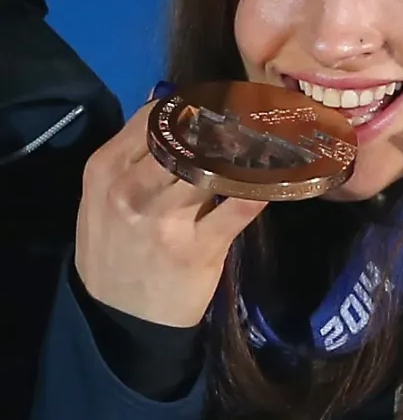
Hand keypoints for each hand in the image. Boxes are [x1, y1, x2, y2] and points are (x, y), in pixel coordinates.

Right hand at [75, 103, 268, 326]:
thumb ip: (134, 152)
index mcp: (106, 169)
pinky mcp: (199, 247)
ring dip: (248, 152)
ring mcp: (165, 219)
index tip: (225, 101)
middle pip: (187, 137)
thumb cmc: (114, 248)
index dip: (195, 105)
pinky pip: (240, 206)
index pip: (154, 118)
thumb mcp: (103, 197)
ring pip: (214, 166)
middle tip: (258, 116)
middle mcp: (132, 189)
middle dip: (226, 124)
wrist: (116, 319)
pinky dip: (265, 188)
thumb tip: (167, 100)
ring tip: (273, 141)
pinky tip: (281, 177)